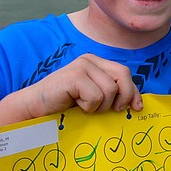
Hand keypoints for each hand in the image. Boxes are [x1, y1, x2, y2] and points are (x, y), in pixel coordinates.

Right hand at [18, 54, 142, 117]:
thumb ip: (111, 94)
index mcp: (96, 63)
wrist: (34, 109)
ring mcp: (82, 65)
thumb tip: (136, 104)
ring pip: (111, 89)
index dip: (134, 92)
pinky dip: (89, 107)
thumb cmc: (64, 106)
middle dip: (123, 97)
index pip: (125, 74)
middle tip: (112, 110)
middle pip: (123, 76)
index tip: (136, 108)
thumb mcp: (93, 97)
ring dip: (100, 106)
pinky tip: (75, 105)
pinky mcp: (75, 75)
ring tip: (84, 107)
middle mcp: (90, 60)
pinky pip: (96, 96)